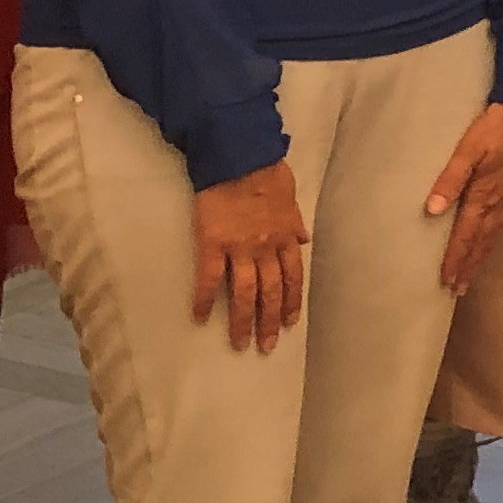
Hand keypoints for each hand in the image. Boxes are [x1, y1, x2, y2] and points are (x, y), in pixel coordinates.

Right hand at [191, 163, 307, 352]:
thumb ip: (295, 220)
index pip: (293, 277)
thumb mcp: (291, 196)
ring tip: (240, 343)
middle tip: (266, 346)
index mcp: (285, 236)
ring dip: (243, 321)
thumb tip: (303, 239)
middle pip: (270, 292)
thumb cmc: (266, 171)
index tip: (289, 323)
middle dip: (269, 322)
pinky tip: (200, 317)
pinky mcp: (212, 243)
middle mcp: (265, 248)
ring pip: (244, 293)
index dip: (291, 302)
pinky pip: (209, 278)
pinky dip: (204, 300)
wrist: (237, 156)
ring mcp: (239, 248)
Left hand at [424, 102, 502, 291]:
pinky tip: (490, 238)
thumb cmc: (498, 125)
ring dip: (480, 256)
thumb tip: (432, 210)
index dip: (455, 259)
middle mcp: (498, 201)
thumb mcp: (469, 148)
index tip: (446, 282)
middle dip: (468, 265)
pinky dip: (492, 239)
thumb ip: (451, 178)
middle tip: (458, 290)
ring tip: (471, 274)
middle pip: (481, 242)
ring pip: (493, 234)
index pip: (465, 235)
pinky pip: (502, 223)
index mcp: (484, 194)